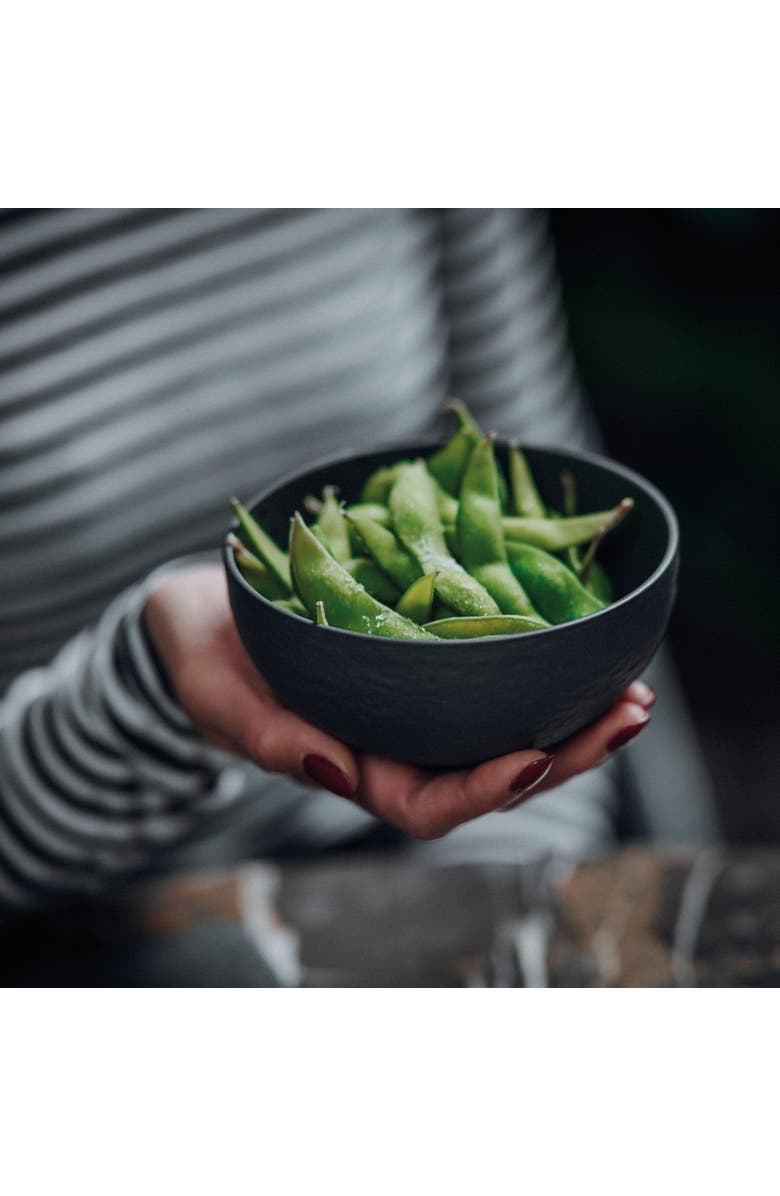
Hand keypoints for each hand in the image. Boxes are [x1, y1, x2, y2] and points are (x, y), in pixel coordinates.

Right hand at [145, 564, 653, 840]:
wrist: (207, 607)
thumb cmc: (203, 657)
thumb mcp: (218, 695)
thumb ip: (264, 734)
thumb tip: (332, 769)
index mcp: (352, 769)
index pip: (428, 804)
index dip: (483, 790)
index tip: (533, 758)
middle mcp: (398, 747)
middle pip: (493, 774)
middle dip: (566, 755)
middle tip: (628, 715)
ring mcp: (418, 707)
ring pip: (506, 728)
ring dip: (573, 718)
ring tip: (633, 692)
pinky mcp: (428, 660)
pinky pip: (494, 673)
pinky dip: (543, 665)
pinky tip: (589, 644)